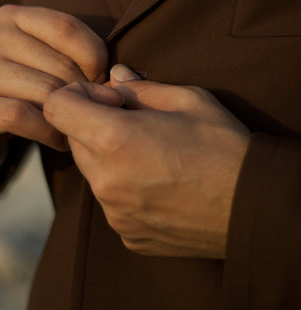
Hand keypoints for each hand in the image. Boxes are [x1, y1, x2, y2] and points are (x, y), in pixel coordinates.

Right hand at [0, 5, 107, 173]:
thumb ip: (71, 55)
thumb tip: (118, 76)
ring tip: (76, 128)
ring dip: (70, 117)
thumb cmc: (15, 87)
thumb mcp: (38, 58)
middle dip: (84, 94)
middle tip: (90, 113)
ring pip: (46, 92)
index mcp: (11, 16)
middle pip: (60, 65)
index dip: (95, 58)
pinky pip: (24, 117)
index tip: (100, 81)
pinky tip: (58, 140)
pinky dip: (49, 132)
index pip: (68, 28)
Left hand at [44, 64, 250, 258]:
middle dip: (93, 122)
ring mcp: (114, 212)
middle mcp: (105, 180)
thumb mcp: (187, 99)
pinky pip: (110, 199)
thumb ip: (140, 86)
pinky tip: (158, 180)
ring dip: (108, 154)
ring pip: (91, 170)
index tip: (112, 98)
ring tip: (150, 151)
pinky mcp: (127, 233)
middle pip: (72, 138)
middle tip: (134, 120)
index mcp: (114, 139)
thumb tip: (115, 76)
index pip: (56, 107)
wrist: (253, 207)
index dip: (78, 93)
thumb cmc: (222, 147)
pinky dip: (123, 185)